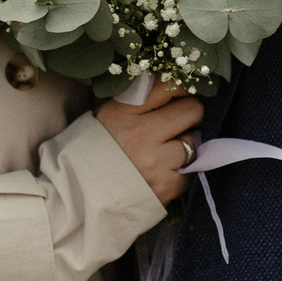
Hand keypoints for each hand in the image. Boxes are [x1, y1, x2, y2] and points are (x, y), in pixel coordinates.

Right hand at [96, 82, 202, 206]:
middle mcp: (141, 134)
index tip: (182, 94)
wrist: (86, 195)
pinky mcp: (167, 184)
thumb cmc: (101, 151)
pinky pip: (192, 168)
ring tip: (171, 150)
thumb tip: (172, 85)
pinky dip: (185, 169)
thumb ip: (138, 99)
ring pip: (196, 141)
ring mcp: (156, 161)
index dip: (182, 88)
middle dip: (192, 115)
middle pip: (193, 110)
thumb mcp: (110, 116)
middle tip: (183, 123)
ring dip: (190, 144)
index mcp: (124, 112)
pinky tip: (167, 171)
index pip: (167, 86)